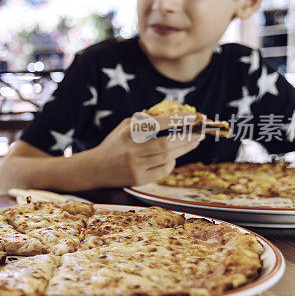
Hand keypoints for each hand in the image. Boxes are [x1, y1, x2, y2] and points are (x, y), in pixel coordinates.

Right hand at [88, 115, 203, 187]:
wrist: (96, 168)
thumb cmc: (115, 144)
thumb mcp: (125, 127)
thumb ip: (145, 121)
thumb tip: (173, 116)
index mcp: (128, 132)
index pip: (158, 124)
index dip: (177, 120)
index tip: (193, 117)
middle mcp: (131, 149)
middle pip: (166, 144)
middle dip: (186, 138)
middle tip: (199, 133)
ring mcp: (135, 166)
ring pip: (167, 157)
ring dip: (184, 149)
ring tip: (194, 142)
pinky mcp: (138, 179)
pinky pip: (163, 170)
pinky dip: (172, 162)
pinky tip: (175, 156)